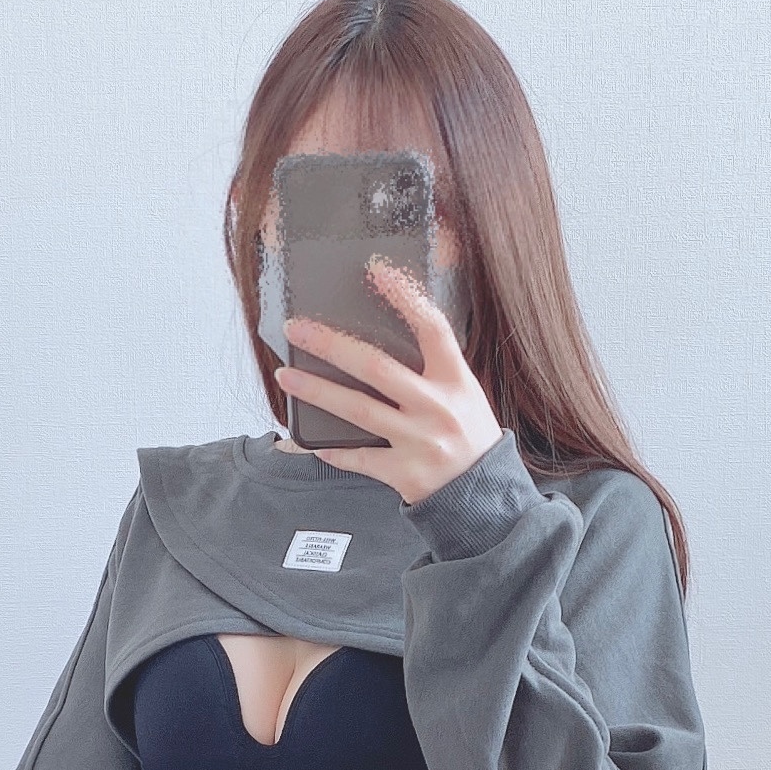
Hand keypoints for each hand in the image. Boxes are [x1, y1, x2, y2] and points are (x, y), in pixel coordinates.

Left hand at [276, 257, 504, 505]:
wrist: (485, 497)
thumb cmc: (470, 439)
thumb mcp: (466, 395)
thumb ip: (434, 370)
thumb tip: (391, 335)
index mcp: (456, 382)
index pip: (431, 328)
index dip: (405, 297)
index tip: (376, 271)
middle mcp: (436, 408)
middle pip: (376, 367)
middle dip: (331, 345)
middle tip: (297, 329)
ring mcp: (419, 442)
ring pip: (358, 410)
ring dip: (316, 392)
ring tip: (285, 376)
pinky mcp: (404, 473)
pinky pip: (359, 457)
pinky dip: (331, 450)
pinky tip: (307, 443)